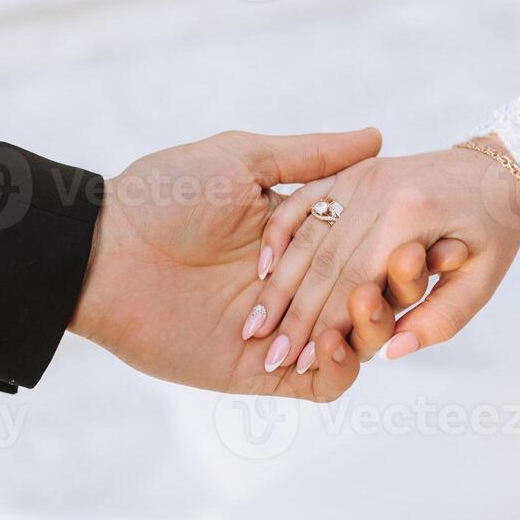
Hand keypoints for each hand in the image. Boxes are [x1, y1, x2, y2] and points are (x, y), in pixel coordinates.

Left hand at [70, 128, 381, 400]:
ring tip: (364, 303)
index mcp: (297, 237)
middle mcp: (295, 285)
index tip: (415, 235)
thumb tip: (377, 137)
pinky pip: (320, 383)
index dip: (394, 245)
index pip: (366, 246)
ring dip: (371, 328)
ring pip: (354, 342)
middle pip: (369, 296)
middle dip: (392, 288)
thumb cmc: (164, 195)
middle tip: (404, 271)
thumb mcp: (241, 160)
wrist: (104, 253)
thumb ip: (310, 157)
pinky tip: (332, 342)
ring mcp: (282, 330)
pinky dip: (339, 368)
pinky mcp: (260, 371)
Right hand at [244, 139, 519, 373]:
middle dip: (293, 314)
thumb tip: (393, 352)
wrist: (496, 167)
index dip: (326, 326)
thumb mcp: (484, 277)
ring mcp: (360, 176)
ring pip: (307, 235)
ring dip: (279, 283)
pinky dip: (280, 233)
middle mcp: (377, 190)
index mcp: (410, 215)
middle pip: (323, 261)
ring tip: (255, 324)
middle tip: (269, 355)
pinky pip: (304, 200)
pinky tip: (263, 267)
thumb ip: (442, 318)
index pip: (354, 281)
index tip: (299, 365)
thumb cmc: (493, 227)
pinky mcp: (351, 172)